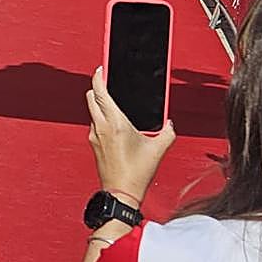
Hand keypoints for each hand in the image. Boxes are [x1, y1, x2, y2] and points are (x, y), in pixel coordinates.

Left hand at [86, 66, 174, 203]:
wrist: (121, 192)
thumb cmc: (137, 172)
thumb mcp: (158, 149)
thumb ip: (167, 132)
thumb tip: (170, 123)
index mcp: (114, 122)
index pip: (100, 92)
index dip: (98, 77)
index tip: (100, 68)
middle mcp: (100, 126)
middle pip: (91, 97)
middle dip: (97, 87)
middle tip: (106, 82)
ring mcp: (94, 135)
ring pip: (92, 110)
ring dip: (99, 103)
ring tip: (112, 102)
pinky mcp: (93, 143)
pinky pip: (95, 123)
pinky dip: (101, 118)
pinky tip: (112, 123)